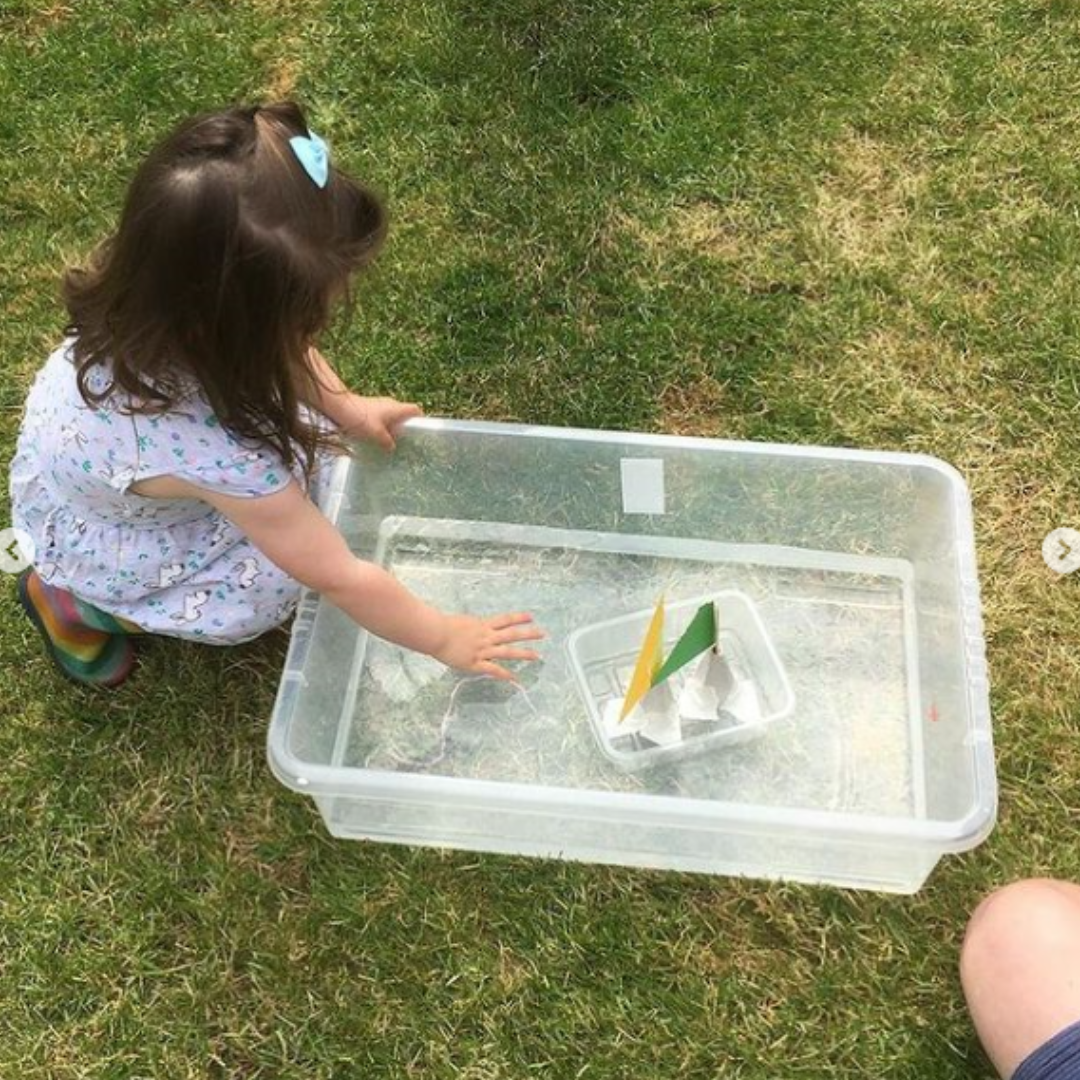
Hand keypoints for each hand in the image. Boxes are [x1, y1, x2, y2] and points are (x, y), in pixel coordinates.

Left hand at [337, 394, 422, 450]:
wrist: (339, 407)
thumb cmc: (360, 418)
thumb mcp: (377, 434)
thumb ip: (387, 442)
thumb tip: (392, 447)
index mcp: (397, 408)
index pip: (416, 410)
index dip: (420, 420)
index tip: (420, 432)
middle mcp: (390, 404)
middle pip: (404, 415)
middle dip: (405, 428)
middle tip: (405, 442)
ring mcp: (379, 405)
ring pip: (392, 417)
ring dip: (392, 429)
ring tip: (390, 443)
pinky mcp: (369, 408)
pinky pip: (381, 419)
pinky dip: (382, 427)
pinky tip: (376, 438)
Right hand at [430, 612, 544, 681]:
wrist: (435, 634)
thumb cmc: (443, 626)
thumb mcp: (463, 622)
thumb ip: (473, 626)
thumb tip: (477, 628)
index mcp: (483, 625)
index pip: (505, 619)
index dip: (519, 618)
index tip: (531, 617)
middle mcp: (486, 637)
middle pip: (511, 634)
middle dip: (528, 634)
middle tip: (543, 633)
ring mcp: (482, 650)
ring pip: (507, 651)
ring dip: (523, 653)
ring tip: (537, 656)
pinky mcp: (475, 663)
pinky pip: (493, 669)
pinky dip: (505, 674)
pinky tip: (515, 679)